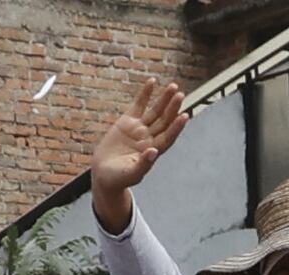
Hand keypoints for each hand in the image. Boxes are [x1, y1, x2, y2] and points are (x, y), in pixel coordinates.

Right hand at [89, 79, 185, 230]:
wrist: (103, 174)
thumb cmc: (118, 178)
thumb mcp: (130, 174)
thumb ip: (143, 164)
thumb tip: (153, 152)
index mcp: (153, 152)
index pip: (168, 137)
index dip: (176, 127)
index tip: (185, 116)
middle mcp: (149, 138)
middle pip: (164, 121)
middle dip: (172, 108)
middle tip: (180, 95)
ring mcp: (140, 129)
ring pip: (155, 111)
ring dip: (164, 99)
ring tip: (173, 86)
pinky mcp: (128, 122)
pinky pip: (139, 105)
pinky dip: (145, 93)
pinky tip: (152, 82)